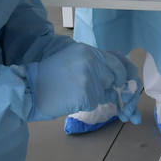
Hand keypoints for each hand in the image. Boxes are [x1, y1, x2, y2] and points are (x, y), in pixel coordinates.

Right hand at [25, 45, 140, 121]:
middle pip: (118, 78)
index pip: (120, 60)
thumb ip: (96, 67)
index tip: (131, 87)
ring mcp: (90, 77)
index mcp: (89, 50)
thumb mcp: (74, 61)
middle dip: (124, 94)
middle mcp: (92, 60)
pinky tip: (70, 99)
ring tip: (74, 93)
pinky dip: (86, 104)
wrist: (29, 88)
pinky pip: (95, 103)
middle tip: (126, 109)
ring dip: (96, 97)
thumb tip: (119, 82)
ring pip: (106, 92)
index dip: (129, 75)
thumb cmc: (49, 78)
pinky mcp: (87, 94)